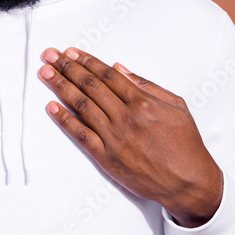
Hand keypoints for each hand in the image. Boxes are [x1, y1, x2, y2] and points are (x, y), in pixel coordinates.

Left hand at [39, 47, 222, 227]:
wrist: (188, 182)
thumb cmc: (185, 144)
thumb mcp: (176, 106)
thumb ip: (147, 85)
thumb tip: (120, 69)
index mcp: (143, 102)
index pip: (107, 75)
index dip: (86, 61)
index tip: (70, 52)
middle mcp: (126, 118)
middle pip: (90, 86)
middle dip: (67, 68)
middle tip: (50, 56)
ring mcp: (114, 138)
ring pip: (81, 106)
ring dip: (61, 87)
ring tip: (46, 73)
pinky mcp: (107, 158)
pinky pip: (80, 135)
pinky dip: (64, 120)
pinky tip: (52, 107)